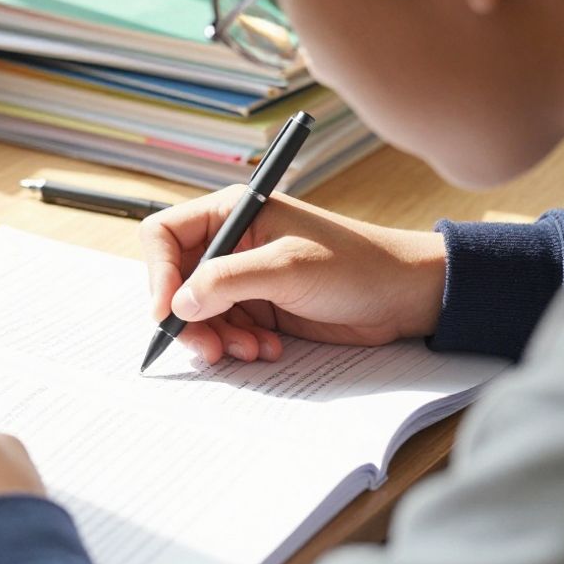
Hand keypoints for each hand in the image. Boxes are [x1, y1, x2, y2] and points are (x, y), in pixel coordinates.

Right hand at [140, 185, 446, 362]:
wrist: (405, 295)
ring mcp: (244, 277)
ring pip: (198, 314)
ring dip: (217, 338)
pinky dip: (239, 346)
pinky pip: (225, 331)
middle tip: (211, 348)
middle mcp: (231, 243)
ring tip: (254, 350)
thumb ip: (227, 281)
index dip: (158, 275)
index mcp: (232, 213)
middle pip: (176, 283)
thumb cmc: (356, 265)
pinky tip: (269, 348)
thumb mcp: (288, 268)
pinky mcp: (259, 307)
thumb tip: (178, 304)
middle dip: (189, 319)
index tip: (167, 314)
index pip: (164, 236)